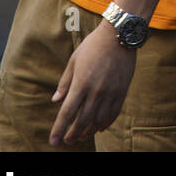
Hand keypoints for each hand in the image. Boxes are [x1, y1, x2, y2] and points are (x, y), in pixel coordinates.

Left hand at [50, 20, 135, 145]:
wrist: (119, 34)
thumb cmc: (93, 45)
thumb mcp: (74, 60)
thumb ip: (65, 82)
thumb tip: (56, 101)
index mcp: (81, 83)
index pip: (67, 113)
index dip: (59, 129)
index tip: (53, 141)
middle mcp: (96, 91)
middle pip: (82, 121)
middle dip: (72, 134)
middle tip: (67, 141)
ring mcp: (110, 92)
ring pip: (98, 120)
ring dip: (88, 131)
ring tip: (81, 136)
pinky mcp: (122, 91)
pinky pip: (113, 113)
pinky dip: (105, 123)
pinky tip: (99, 127)